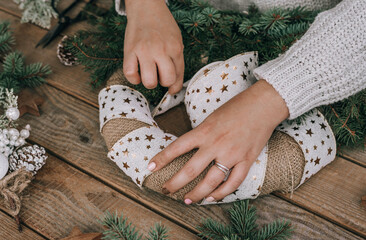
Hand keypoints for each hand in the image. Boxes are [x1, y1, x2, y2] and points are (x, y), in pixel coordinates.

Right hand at [123, 0, 183, 93]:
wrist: (146, 8)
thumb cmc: (163, 26)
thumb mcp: (176, 41)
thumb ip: (177, 62)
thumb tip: (173, 87)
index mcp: (175, 48)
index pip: (178, 75)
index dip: (175, 86)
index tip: (171, 89)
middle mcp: (161, 50)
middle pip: (166, 80)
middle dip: (163, 83)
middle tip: (160, 75)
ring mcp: (144, 51)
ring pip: (149, 81)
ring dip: (150, 82)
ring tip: (149, 74)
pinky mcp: (129, 50)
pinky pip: (130, 74)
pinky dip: (134, 78)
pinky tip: (137, 73)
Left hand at [148, 80, 288, 203]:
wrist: (263, 104)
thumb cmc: (236, 107)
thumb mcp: (212, 117)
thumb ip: (201, 134)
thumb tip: (190, 149)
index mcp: (204, 131)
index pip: (177, 147)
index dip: (162, 158)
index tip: (150, 168)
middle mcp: (215, 144)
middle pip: (191, 170)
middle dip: (175, 183)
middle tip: (165, 190)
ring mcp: (232, 154)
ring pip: (211, 181)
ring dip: (197, 193)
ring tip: (187, 200)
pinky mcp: (247, 160)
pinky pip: (233, 182)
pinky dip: (222, 193)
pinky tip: (212, 198)